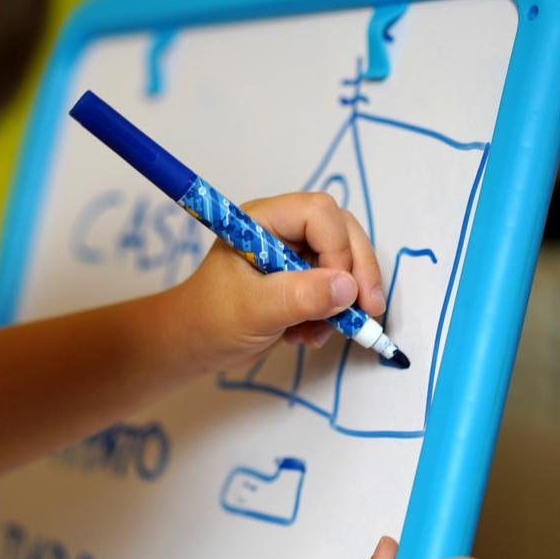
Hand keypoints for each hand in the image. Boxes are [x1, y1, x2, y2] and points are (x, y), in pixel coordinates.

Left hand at [167, 191, 386, 372]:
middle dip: (357, 272)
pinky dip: (333, 314)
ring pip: (345, 261)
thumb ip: (298, 297)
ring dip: (344, 300)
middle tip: (365, 313)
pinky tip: (309, 336)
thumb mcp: (253, 310)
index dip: (338, 248)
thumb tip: (348, 287)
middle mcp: (282, 230)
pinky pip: (337, 287)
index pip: (319, 213)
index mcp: (262, 220)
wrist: (194, 345)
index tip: (339, 292)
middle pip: (342, 232)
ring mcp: (294, 254)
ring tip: (320, 333)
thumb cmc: (210, 320)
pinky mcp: (302, 280)